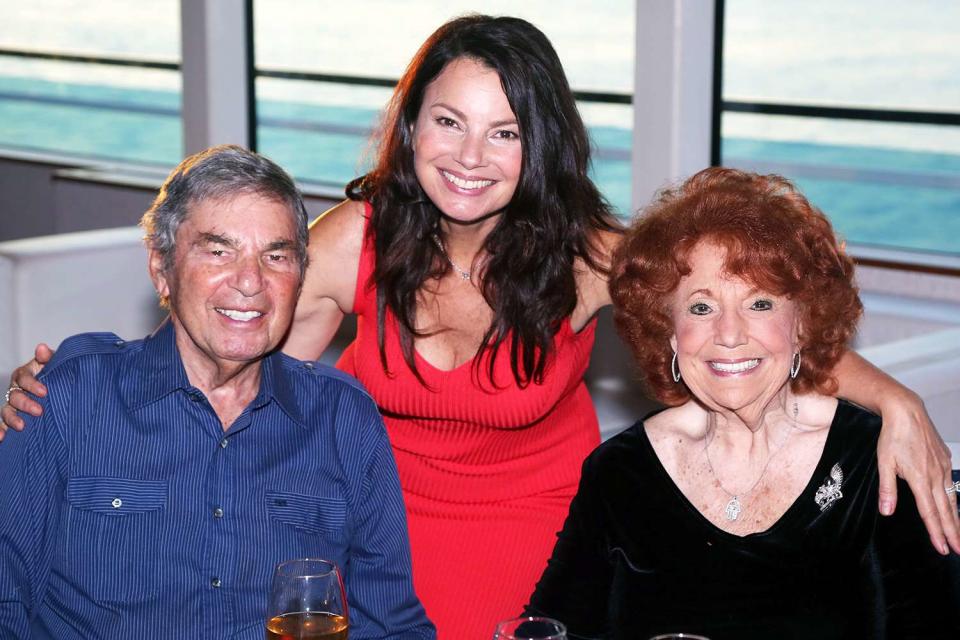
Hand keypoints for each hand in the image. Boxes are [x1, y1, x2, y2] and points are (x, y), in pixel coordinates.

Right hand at [0, 344, 53, 441]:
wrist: (57, 389)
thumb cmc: (54, 374)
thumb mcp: (53, 364)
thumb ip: (48, 357)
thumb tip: (41, 347)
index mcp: (24, 375)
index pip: (23, 378)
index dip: (32, 384)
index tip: (44, 391)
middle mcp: (15, 390)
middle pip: (14, 396)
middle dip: (25, 403)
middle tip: (39, 411)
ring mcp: (12, 405)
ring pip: (6, 411)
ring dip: (12, 418)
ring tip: (22, 426)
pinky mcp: (12, 418)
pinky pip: (2, 424)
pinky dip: (0, 430)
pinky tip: (1, 438)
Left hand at [876, 390, 959, 554]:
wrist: (907, 411)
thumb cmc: (893, 436)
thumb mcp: (884, 463)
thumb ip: (887, 489)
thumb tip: (887, 512)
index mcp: (920, 479)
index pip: (930, 512)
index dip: (936, 532)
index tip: (943, 548)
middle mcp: (936, 476)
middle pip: (946, 510)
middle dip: (953, 532)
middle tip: (958, 550)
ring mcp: (944, 467)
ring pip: (952, 498)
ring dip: (956, 519)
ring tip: (959, 535)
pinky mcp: (945, 460)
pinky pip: (952, 484)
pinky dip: (955, 499)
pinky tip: (954, 506)